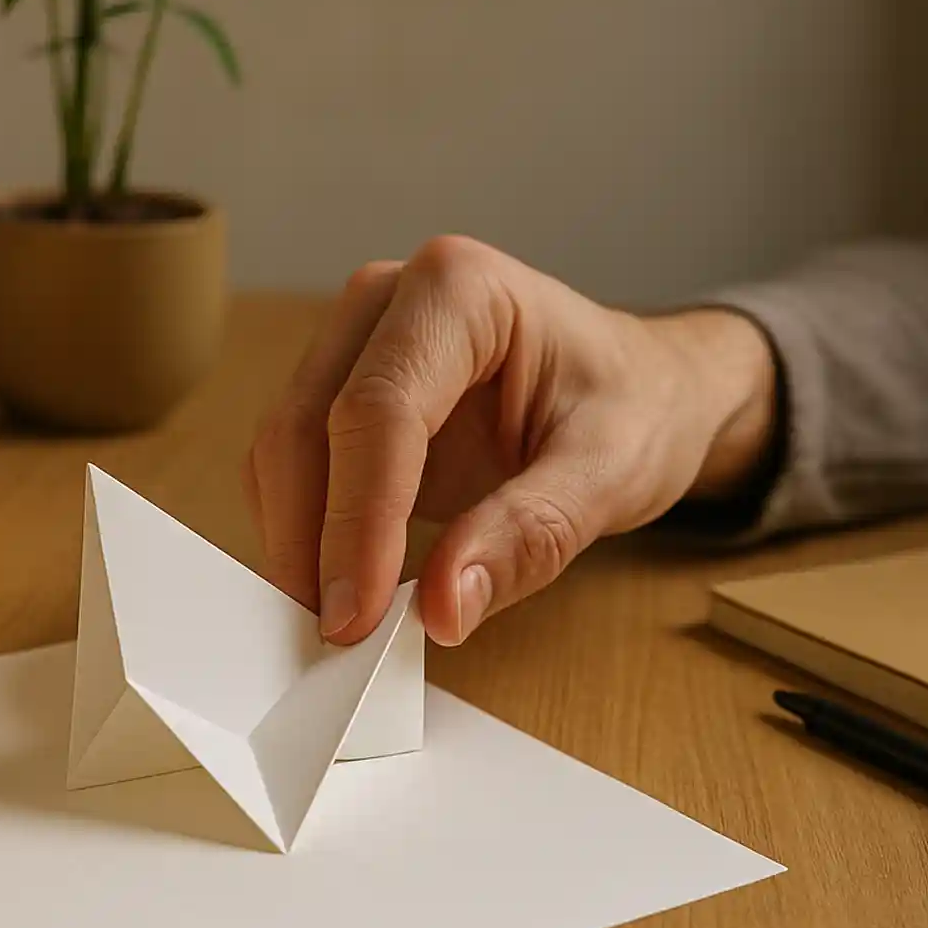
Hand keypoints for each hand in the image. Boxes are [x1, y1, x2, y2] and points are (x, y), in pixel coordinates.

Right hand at [242, 235, 778, 646]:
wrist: (644, 389)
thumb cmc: (635, 408)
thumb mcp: (611, 473)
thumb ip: (529, 536)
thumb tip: (442, 608)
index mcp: (459, 289)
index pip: (378, 409)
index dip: (358, 520)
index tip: (356, 615)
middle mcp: (388, 300)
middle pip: (307, 426)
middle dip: (312, 541)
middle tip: (340, 638)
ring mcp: (354, 343)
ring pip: (284, 451)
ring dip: (299, 544)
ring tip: (342, 624)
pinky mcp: (339, 393)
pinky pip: (294, 471)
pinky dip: (307, 536)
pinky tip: (345, 588)